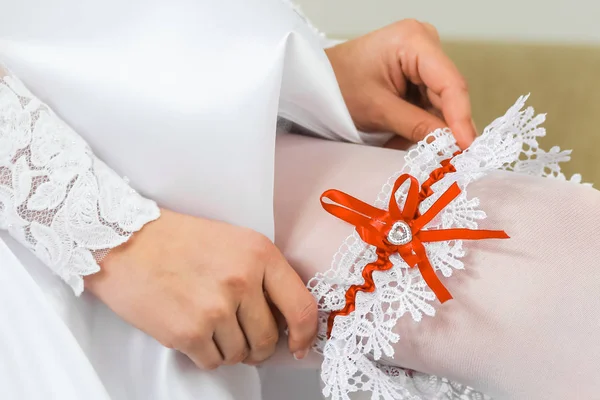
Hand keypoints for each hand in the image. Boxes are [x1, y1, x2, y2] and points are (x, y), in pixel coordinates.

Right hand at [85, 209, 317, 368]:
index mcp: (259, 254)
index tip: (299, 345)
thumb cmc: (179, 241)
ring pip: (240, 354)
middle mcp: (241, 281)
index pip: (302, 307)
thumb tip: (285, 319)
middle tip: (244, 336)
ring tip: (210, 325)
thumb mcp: (234, 242)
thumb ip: (264, 275)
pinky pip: (212, 362)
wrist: (126, 241)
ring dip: (229, 348)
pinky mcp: (187, 332)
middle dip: (259, 345)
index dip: (306, 334)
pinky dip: (206, 354)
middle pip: (269, 338)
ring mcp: (214, 308)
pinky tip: (193, 331)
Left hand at [326, 19, 475, 148]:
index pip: (450, 83)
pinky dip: (420, 123)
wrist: (317, 81)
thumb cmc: (338, 85)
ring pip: (440, 101)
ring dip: (430, 128)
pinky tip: (406, 138)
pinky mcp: (417, 73)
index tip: (468, 146)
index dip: (461, 117)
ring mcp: (422, 58)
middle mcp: (424, 43)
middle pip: (448, 92)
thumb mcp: (377, 109)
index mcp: (414, 40)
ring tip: (414, 148)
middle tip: (449, 159)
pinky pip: (428, 102)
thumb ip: (416, 125)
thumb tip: (450, 144)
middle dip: (446, 126)